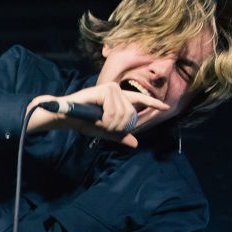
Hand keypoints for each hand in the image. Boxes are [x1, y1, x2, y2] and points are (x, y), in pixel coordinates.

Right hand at [26, 82, 169, 148]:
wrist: (66, 116)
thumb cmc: (83, 121)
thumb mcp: (104, 131)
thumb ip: (119, 136)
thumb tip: (135, 144)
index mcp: (118, 98)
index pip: (140, 100)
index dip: (153, 103)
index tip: (166, 107)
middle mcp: (117, 90)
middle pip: (131, 114)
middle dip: (118, 126)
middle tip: (103, 126)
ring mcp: (112, 88)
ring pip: (123, 114)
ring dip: (109, 124)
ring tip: (97, 121)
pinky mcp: (105, 89)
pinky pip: (114, 110)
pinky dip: (105, 119)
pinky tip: (96, 117)